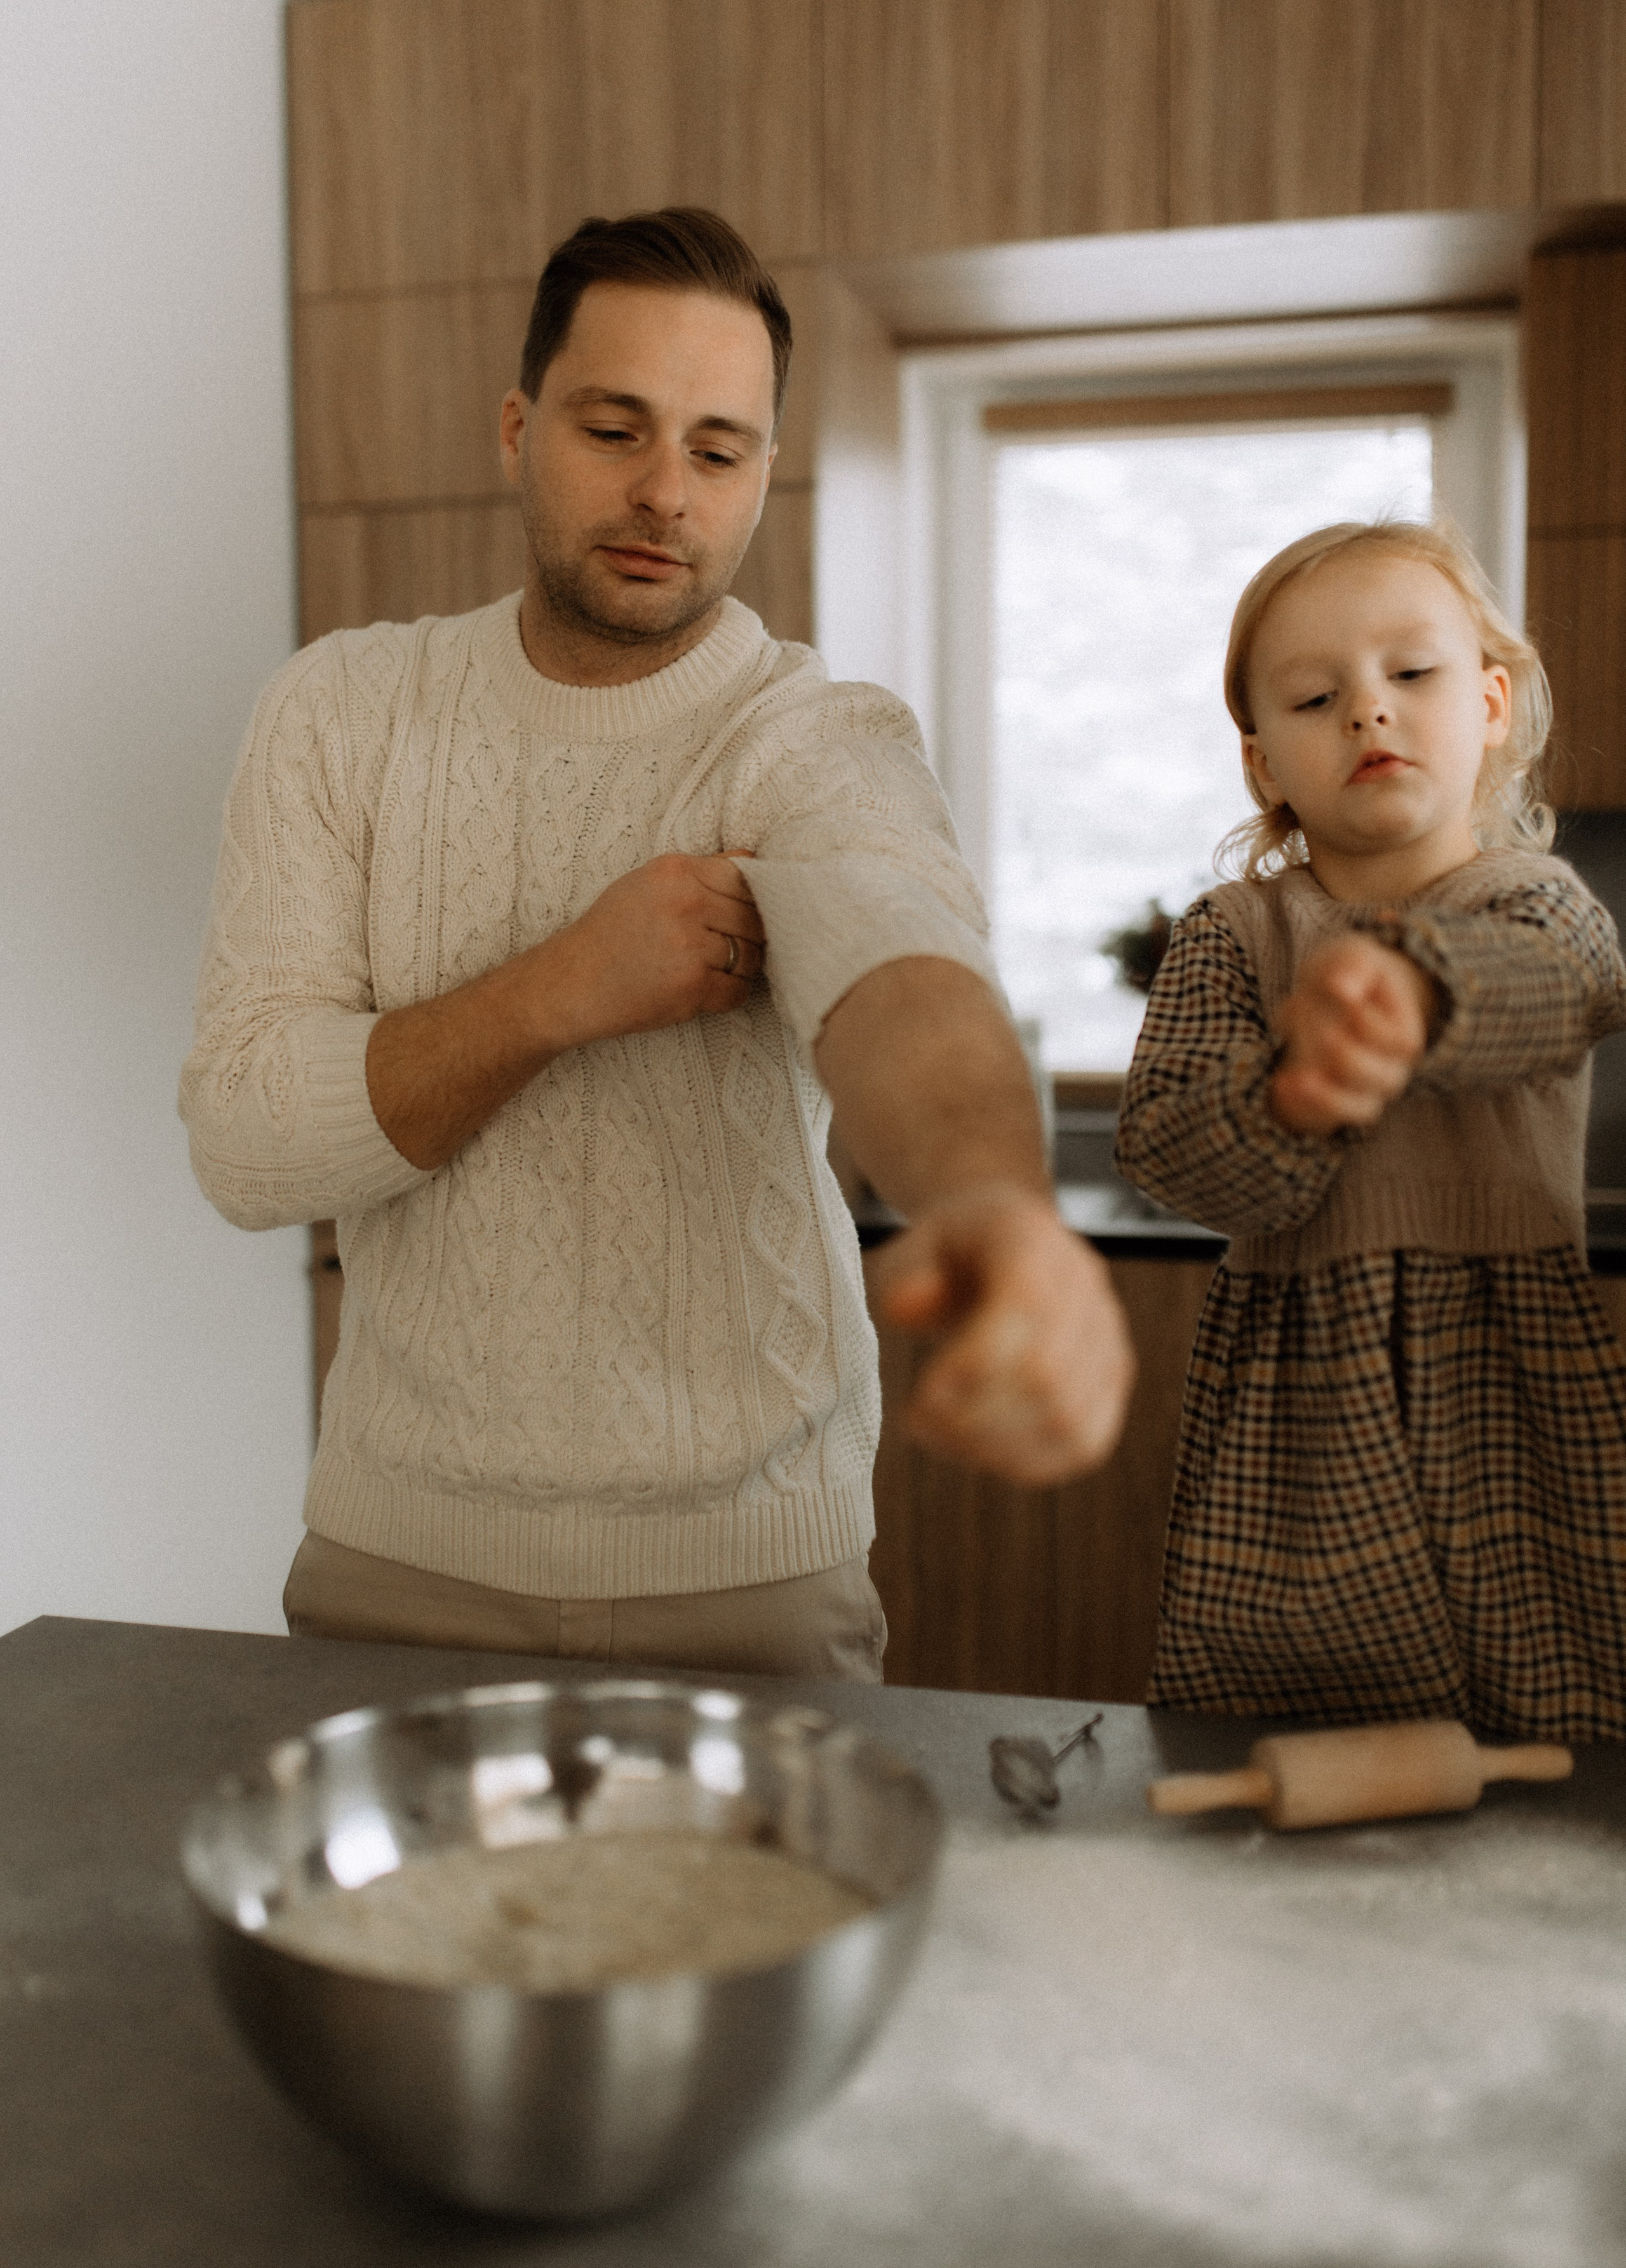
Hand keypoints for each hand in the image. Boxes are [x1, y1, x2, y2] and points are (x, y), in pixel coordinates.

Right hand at [535, 853, 765, 1049]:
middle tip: (727, 948)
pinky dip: (729, 995)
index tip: (740, 914)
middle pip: (753, 918)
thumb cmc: (610, 931)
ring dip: (741, 968)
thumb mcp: (648, 883)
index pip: (745, 878)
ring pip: (751, 957)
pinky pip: (738, 991)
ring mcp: (690, 947)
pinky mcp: (692, 987)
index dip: (751, 900)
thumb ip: (701, 871)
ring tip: (711, 969)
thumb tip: (754, 860)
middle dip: (749, 936)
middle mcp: (685, 903)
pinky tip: (706, 990)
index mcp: (676, 871)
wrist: (571, 982)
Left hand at [873, 1186, 1134, 1484]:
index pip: (1026, 1307)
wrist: (1000, 1245)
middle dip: (975, 1416)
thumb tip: (905, 1305)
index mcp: (1033, 1240)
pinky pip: (1083, 1443)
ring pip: (1070, 1420)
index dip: (974, 1364)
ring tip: (941, 1435)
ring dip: (995, 1445)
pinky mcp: (1112, 1382)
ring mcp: (1107, 1337)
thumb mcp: (912, 1247)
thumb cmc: (948, 1255)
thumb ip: (905, 1274)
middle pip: (1048, 1374)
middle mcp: (1085, 1287)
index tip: (920, 1395)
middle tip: (919, 1420)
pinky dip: (1026, 1462)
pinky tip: (977, 1449)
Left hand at [1270, 934, 1434, 1134]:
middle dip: (1350, 1059)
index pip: (1402, 1042)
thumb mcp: (1352, 956)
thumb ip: (1353, 966)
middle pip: (1386, 1080)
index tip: (1345, 1002)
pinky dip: (1304, 1106)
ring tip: (1295, 1078)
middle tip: (1324, 1035)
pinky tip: (1280, 1083)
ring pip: (1361, 1109)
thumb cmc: (1348, 975)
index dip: (1373, 1026)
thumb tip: (1343, 989)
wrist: (1330, 998)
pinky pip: (1328, 1119)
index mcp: (1405, 1032)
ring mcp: (1365, 1090)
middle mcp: (1391, 1067)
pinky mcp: (1335, 1103)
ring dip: (1327, 1096)